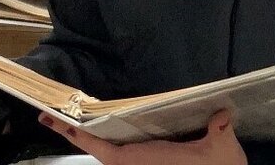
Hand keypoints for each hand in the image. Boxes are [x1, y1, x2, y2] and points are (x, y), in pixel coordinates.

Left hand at [37, 108, 247, 164]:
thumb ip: (220, 133)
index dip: (79, 137)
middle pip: (101, 151)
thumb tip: (221, 117)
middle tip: (51, 113)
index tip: (54, 122)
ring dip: (93, 138)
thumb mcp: (223, 151)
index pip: (105, 150)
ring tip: (70, 118)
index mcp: (146, 160)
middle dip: (78, 135)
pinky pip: (121, 153)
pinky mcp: (151, 163)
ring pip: (111, 154)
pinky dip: (107, 142)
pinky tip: (104, 129)